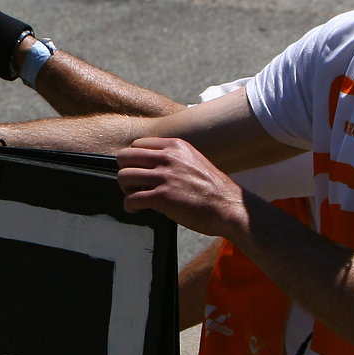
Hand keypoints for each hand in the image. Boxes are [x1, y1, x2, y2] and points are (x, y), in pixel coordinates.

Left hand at [116, 136, 243, 236]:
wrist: (229, 206)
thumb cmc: (213, 188)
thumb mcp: (193, 160)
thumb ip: (172, 157)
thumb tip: (150, 163)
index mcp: (175, 146)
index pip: (138, 144)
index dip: (134, 160)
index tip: (139, 172)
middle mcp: (168, 157)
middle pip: (125, 157)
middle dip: (125, 171)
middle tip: (133, 185)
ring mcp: (165, 177)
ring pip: (124, 177)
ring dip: (126, 190)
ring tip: (136, 197)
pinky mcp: (162, 198)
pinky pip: (131, 199)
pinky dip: (130, 206)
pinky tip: (137, 210)